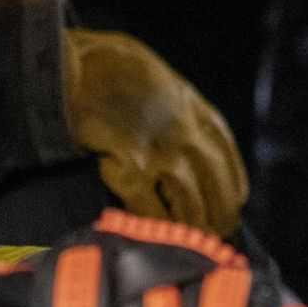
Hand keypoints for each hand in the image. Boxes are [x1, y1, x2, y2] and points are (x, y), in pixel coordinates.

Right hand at [65, 29, 246, 236]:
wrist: (71, 67)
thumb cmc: (105, 64)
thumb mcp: (156, 76)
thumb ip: (173, 105)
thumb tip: (176, 130)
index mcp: (193, 108)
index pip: (226, 155)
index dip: (233, 184)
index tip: (236, 201)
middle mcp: (186, 134)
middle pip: (216, 187)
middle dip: (219, 214)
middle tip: (218, 232)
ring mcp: (161, 154)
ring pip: (189, 205)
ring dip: (191, 228)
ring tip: (189, 242)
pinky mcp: (132, 170)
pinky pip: (149, 209)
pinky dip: (153, 225)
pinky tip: (153, 233)